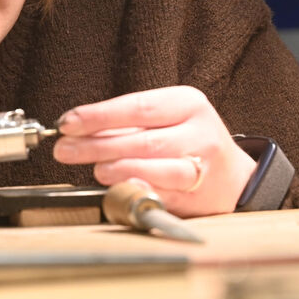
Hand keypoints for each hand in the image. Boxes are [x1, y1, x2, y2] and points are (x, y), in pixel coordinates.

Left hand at [52, 86, 256, 216]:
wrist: (233, 177)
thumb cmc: (186, 141)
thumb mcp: (165, 119)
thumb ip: (124, 124)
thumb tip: (75, 131)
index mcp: (188, 103)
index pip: (136, 106)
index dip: (98, 116)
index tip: (68, 123)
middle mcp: (199, 132)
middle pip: (142, 138)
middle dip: (97, 145)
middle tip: (65, 150)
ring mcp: (203, 165)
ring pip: (156, 166)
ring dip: (120, 169)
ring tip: (95, 170)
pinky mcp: (200, 195)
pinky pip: (165, 194)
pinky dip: (140, 191)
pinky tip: (122, 189)